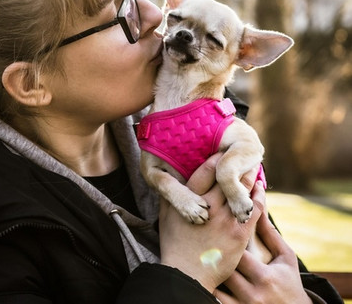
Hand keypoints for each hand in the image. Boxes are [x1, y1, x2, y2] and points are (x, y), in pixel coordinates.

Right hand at [159, 153, 264, 292]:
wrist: (187, 273)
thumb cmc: (174, 244)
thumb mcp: (166, 215)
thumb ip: (171, 195)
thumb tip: (171, 178)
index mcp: (190, 198)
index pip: (208, 170)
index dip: (218, 158)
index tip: (224, 152)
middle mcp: (209, 205)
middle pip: (228, 177)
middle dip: (238, 163)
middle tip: (245, 154)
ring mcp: (225, 219)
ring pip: (243, 190)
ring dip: (250, 176)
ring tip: (254, 166)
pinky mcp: (239, 233)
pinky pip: (254, 208)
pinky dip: (258, 196)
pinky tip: (259, 189)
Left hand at [214, 211, 312, 303]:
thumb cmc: (289, 282)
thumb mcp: (285, 258)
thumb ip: (270, 234)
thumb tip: (256, 204)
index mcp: (265, 277)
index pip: (237, 252)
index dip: (225, 238)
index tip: (218, 226)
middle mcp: (252, 294)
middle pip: (222, 268)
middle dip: (214, 252)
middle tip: (205, 239)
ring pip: (215, 284)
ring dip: (209, 269)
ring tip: (203, 254)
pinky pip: (216, 299)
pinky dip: (211, 285)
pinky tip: (206, 274)